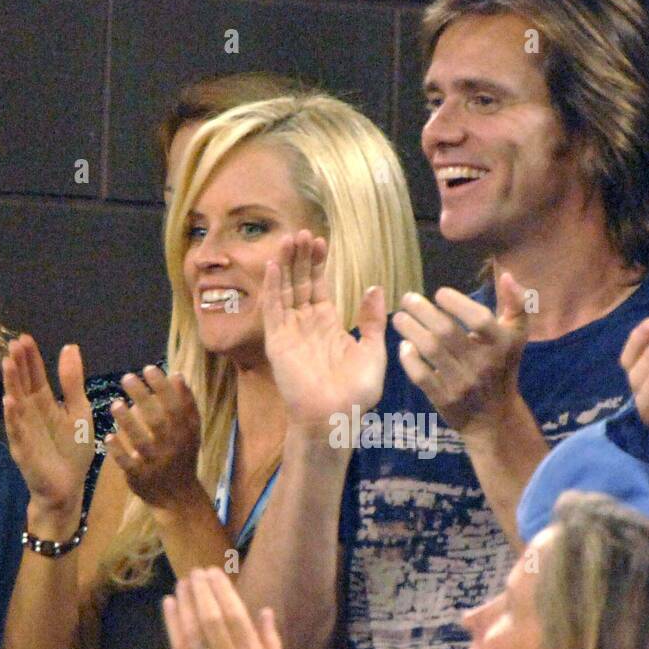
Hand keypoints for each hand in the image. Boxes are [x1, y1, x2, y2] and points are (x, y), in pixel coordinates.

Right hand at [2, 334, 93, 513]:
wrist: (68, 485)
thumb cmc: (72, 449)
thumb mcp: (79, 410)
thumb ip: (73, 381)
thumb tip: (70, 346)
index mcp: (44, 402)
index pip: (35, 375)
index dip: (31, 358)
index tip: (25, 338)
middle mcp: (30, 412)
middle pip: (22, 384)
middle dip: (18, 364)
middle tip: (14, 343)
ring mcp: (23, 429)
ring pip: (15, 402)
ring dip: (11, 384)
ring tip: (8, 363)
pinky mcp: (23, 448)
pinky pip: (16, 430)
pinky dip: (12, 416)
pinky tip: (9, 401)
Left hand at [106, 366, 202, 510]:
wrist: (178, 497)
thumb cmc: (182, 455)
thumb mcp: (190, 431)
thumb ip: (185, 404)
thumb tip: (176, 375)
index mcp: (185, 432)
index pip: (175, 406)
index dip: (162, 387)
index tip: (148, 368)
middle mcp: (173, 447)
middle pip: (157, 420)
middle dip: (143, 397)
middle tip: (126, 377)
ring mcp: (156, 463)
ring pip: (142, 442)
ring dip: (128, 422)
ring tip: (115, 403)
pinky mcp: (140, 477)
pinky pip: (128, 463)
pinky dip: (118, 450)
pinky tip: (108, 436)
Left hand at [163, 568, 320, 648]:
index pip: (244, 623)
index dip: (228, 596)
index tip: (220, 576)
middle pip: (217, 620)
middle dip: (206, 592)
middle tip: (199, 570)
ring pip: (197, 631)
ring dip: (189, 603)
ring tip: (184, 581)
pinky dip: (174, 627)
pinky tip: (170, 607)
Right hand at [263, 230, 386, 436]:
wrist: (334, 416)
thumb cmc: (356, 391)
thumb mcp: (373, 350)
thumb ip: (371, 320)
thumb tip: (375, 288)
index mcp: (328, 324)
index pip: (319, 286)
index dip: (318, 264)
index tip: (321, 241)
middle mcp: (306, 324)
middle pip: (300, 282)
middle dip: (301, 258)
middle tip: (303, 232)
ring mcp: (290, 331)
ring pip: (285, 290)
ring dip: (286, 265)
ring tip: (290, 239)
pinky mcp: (277, 340)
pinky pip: (273, 309)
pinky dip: (273, 286)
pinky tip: (275, 265)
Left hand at [394, 271, 528, 435]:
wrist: (494, 417)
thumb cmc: (502, 367)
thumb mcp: (517, 336)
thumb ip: (516, 304)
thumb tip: (505, 275)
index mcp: (502, 344)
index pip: (478, 319)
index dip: (456, 303)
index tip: (440, 293)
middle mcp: (483, 364)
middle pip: (446, 332)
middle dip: (422, 310)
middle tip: (407, 298)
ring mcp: (462, 383)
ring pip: (430, 350)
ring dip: (410, 330)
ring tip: (400, 317)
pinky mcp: (445, 399)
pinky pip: (421, 375)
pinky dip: (409, 359)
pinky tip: (404, 346)